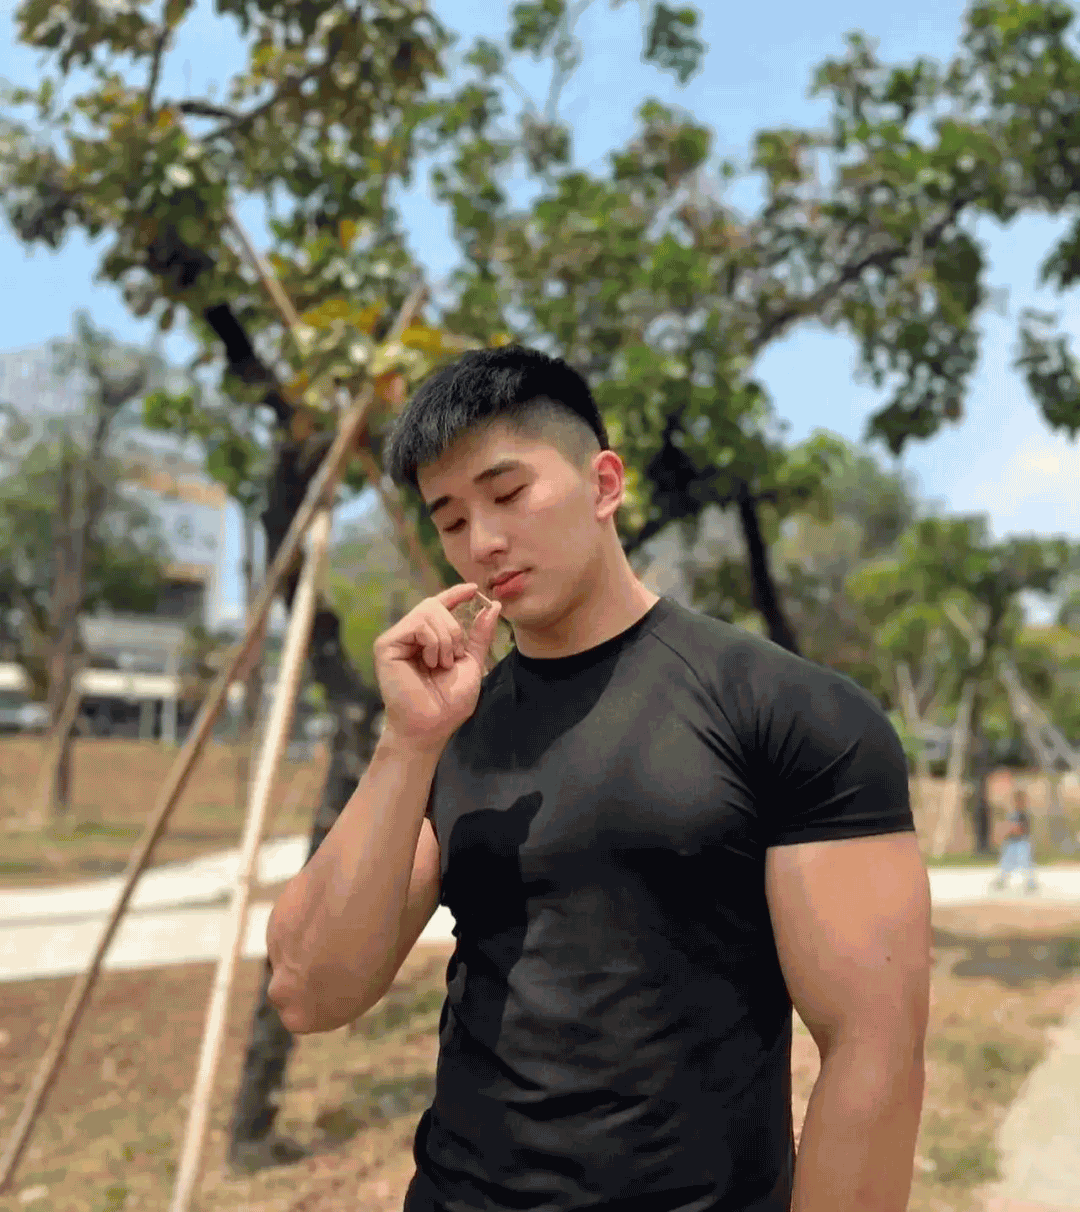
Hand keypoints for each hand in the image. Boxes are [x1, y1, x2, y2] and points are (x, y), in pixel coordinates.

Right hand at [373, 583, 502, 751]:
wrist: (431, 725)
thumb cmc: (448, 703)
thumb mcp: (471, 663)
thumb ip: (479, 635)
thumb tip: (494, 606)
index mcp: (427, 639)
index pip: (439, 606)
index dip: (456, 593)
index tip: (474, 589)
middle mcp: (409, 636)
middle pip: (435, 605)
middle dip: (455, 630)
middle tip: (453, 658)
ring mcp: (396, 639)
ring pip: (428, 611)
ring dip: (446, 639)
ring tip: (441, 665)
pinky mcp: (386, 645)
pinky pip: (418, 624)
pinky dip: (434, 643)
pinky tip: (430, 663)